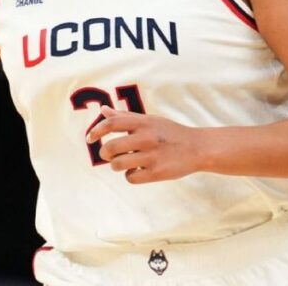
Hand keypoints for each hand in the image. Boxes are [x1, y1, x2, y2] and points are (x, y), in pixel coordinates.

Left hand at [86, 106, 201, 183]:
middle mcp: (146, 138)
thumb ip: (125, 117)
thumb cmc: (169, 132)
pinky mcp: (156, 172)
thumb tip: (103, 110)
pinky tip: (138, 170)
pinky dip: (130, 175)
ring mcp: (152, 156)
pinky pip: (130, 177)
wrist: (197, 148)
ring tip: (124, 162)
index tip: (90, 138)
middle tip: (109, 155)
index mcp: (143, 122)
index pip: (112, 123)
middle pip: (111, 147)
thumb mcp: (149, 120)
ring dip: (116, 165)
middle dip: (105, 153)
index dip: (96, 131)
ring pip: (118, 164)